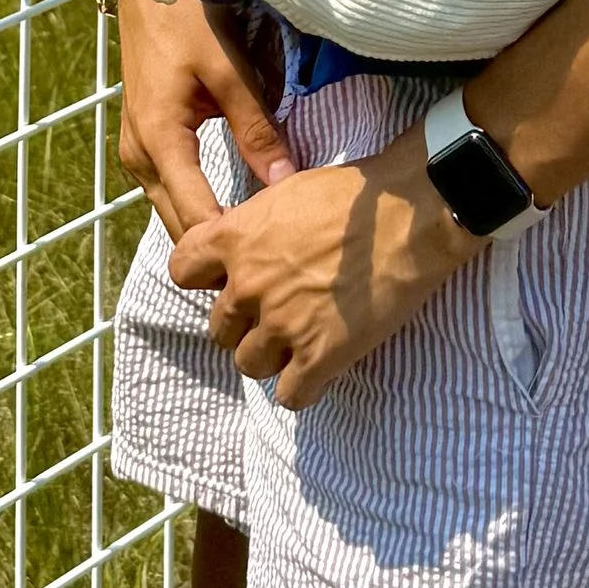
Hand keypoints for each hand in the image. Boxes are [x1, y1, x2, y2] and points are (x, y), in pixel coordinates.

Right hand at [116, 0, 293, 239]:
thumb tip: (285, 183)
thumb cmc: (187, 21)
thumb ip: (257, 130)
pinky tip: (227, 216)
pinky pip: (167, 192)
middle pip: (178, 225)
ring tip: (252, 253)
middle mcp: (139, 156)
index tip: (271, 263)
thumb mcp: (229, 71)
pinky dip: (193, 210)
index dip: (231, 246)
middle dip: (216, 252)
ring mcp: (135, 152)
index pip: (196, 216)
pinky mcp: (141, 144)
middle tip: (268, 271)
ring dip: (204, 235)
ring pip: (170, 213)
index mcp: (160, 141)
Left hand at [167, 127, 480, 407]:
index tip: (228, 279)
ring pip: (248, 364)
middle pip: (218, 329)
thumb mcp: (284, 192)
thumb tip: (239, 242)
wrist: (407, 215)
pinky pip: (290, 395)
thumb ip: (252, 225)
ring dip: (269, 357)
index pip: (182, 271)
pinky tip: (318, 369)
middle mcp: (248, 285)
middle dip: (242, 324)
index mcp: (234, 238)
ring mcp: (282, 323)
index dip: (204, 278)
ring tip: (295, 343)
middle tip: (273, 315)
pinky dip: (301, 387)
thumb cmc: (352, 194)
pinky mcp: (321, 355)